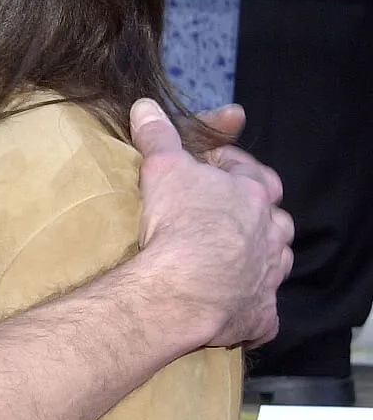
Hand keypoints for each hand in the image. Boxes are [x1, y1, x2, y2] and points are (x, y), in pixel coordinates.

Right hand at [130, 98, 292, 349]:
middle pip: (273, 218)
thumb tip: (146, 105)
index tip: (212, 167)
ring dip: (256, 256)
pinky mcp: (260, 314)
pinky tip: (229, 302)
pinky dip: (248, 303)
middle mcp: (271, 235)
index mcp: (254, 195)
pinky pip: (261, 308)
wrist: (185, 289)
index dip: (233, 167)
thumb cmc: (179, 221)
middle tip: (222, 214)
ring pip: (274, 260)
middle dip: (253, 214)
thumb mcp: (162, 166)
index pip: (254, 172)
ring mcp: (269, 276)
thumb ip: (158, 134)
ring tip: (226, 256)